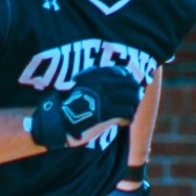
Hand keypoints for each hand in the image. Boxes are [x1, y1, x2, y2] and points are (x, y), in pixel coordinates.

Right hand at [28, 66, 142, 150]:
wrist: (60, 119)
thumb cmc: (70, 105)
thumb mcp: (82, 85)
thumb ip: (96, 81)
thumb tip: (111, 83)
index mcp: (97, 75)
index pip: (123, 73)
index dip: (130, 82)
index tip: (130, 89)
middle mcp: (103, 84)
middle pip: (132, 85)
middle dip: (135, 95)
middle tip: (132, 103)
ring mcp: (106, 98)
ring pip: (132, 98)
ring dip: (132, 107)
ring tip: (127, 114)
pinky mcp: (107, 112)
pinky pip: (127, 112)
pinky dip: (127, 118)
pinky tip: (122, 123)